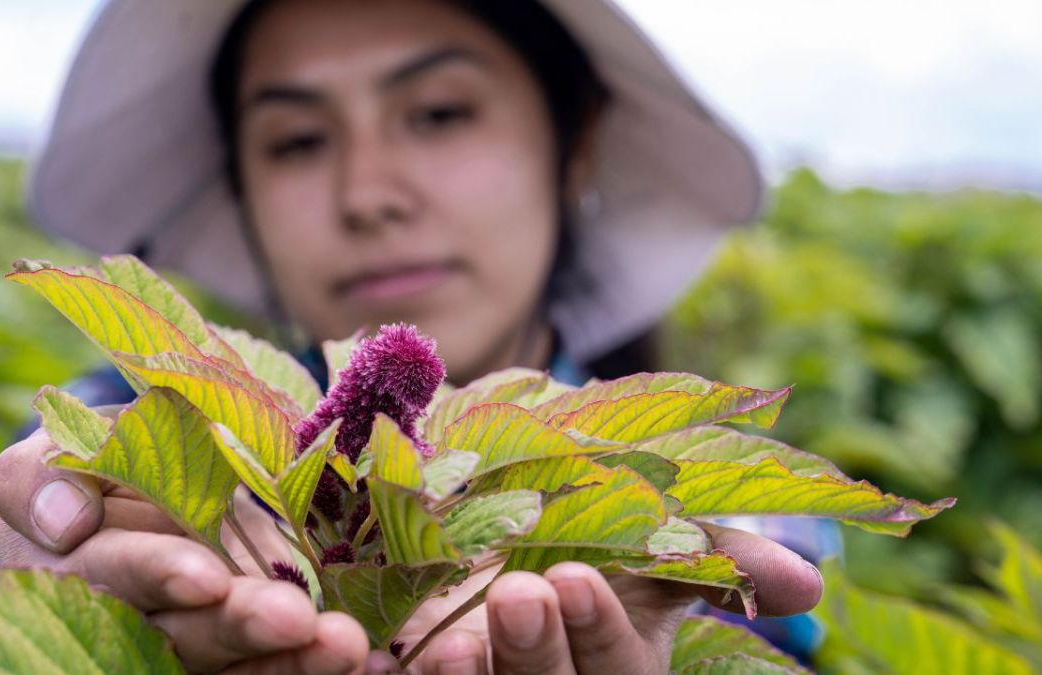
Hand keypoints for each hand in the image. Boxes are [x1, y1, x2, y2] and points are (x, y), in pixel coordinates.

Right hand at [0, 428, 369, 673]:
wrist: (126, 488)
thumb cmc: (75, 474)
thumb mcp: (38, 465)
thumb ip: (35, 483)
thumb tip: (64, 520)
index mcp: (86, 575)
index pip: (123, 579)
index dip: (161, 577)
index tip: (205, 578)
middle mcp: (145, 623)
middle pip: (194, 636)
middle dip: (245, 629)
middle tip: (303, 623)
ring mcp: (202, 638)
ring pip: (244, 661)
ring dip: (296, 659)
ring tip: (348, 646)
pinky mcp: (249, 642)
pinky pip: (281, 659)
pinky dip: (319, 661)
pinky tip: (375, 659)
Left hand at [391, 524, 822, 673]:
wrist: (471, 488)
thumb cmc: (571, 511)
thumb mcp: (641, 523)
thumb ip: (711, 551)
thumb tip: (807, 585)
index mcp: (608, 659)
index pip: (616, 670)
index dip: (600, 632)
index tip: (580, 577)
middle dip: (536, 655)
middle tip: (521, 592)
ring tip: (447, 647)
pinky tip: (356, 646)